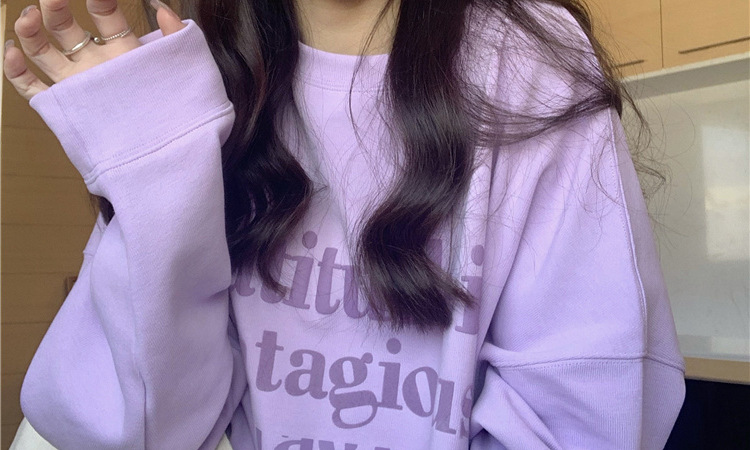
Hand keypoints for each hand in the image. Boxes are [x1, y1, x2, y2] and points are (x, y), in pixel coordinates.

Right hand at [3, 0, 185, 100]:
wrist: (168, 150)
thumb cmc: (176, 108)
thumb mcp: (182, 69)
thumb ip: (175, 38)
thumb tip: (163, 8)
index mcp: (123, 50)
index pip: (105, 15)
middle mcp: (95, 63)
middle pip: (65, 28)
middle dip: (55, 7)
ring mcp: (77, 84)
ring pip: (43, 52)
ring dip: (30, 31)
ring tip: (29, 17)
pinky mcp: (65, 106)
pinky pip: (32, 88)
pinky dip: (16, 70)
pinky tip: (10, 52)